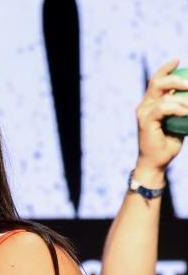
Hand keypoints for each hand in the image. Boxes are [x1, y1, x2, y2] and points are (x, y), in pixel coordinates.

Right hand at [135, 59, 187, 174]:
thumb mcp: (179, 122)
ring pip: (161, 94)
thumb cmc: (168, 143)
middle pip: (157, 82)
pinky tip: (186, 111)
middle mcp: (144, 105)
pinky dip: (176, 108)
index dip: (165, 68)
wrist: (156, 162)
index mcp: (151, 103)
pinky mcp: (145, 122)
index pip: (156, 80)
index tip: (178, 59)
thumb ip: (183, 108)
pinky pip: (162, 109)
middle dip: (175, 78)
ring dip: (181, 96)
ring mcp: (144, 113)